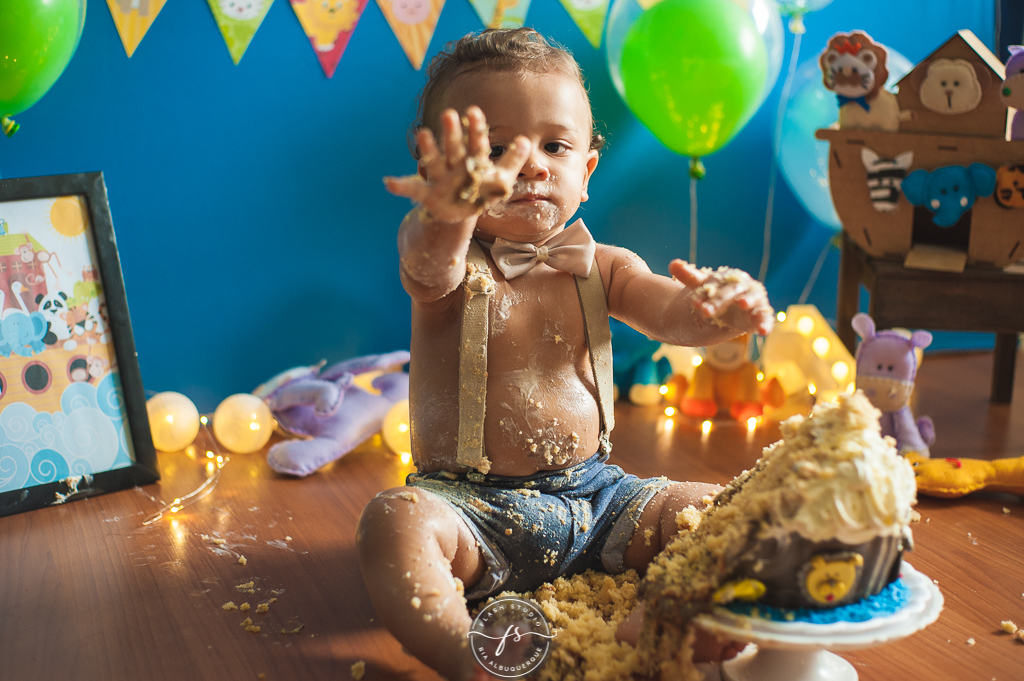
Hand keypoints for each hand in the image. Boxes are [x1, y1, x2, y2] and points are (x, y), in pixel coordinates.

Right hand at [384, 106, 531, 223]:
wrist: (462, 212)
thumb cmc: (482, 191)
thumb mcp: (501, 179)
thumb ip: (513, 160)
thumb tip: (526, 139)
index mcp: (473, 161)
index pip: (476, 143)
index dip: (476, 129)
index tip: (474, 111)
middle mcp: (455, 166)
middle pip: (454, 149)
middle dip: (452, 134)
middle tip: (450, 114)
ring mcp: (440, 179)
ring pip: (434, 163)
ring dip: (429, 149)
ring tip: (422, 133)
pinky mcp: (428, 194)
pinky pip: (413, 190)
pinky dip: (401, 186)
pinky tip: (388, 182)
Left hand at [670, 260, 774, 335]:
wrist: (734, 306)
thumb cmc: (719, 293)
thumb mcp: (703, 285)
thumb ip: (689, 276)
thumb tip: (672, 264)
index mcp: (730, 278)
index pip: (716, 285)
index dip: (705, 294)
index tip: (694, 303)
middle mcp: (744, 287)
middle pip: (730, 294)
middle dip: (718, 302)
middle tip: (705, 311)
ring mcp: (755, 301)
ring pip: (751, 301)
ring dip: (748, 302)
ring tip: (742, 304)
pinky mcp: (761, 315)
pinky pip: (765, 319)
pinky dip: (766, 323)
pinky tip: (763, 331)